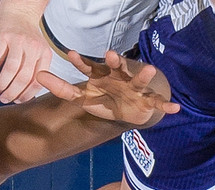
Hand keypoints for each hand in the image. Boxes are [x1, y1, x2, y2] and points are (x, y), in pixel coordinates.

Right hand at [0, 4, 52, 103]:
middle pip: (23, 77)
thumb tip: (22, 96)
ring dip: (1, 83)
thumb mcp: (36, 53)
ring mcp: (19, 41)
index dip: (26, 94)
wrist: (19, 12)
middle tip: (4, 99)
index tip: (17, 101)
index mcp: (44, 54)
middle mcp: (34, 47)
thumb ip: (32, 71)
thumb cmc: (25, 38)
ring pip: (10, 69)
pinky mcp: (4, 36)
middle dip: (12, 92)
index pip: (36, 80)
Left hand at [39, 50, 179, 126]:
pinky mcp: (147, 101)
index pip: (90, 67)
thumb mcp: (80, 96)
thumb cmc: (103, 99)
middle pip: (117, 67)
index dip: (81, 61)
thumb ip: (61, 87)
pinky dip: (166, 105)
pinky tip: (175, 108)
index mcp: (102, 76)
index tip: (71, 54)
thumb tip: (39, 75)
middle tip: (111, 55)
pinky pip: (157, 103)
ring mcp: (135, 88)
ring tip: (150, 70)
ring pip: (140, 80)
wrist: (128, 109)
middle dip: (116, 61)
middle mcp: (119, 78)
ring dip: (145, 75)